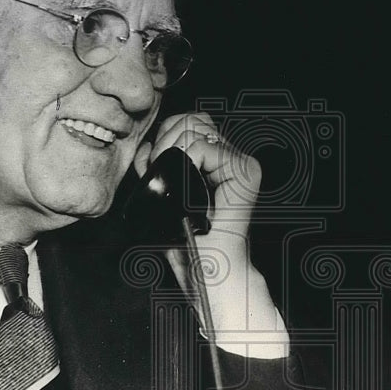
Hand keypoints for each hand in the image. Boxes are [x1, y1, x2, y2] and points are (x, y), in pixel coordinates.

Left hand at [134, 111, 260, 234]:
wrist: (208, 271)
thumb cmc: (188, 244)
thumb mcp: (162, 197)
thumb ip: (155, 169)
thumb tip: (145, 146)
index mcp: (215, 162)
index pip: (190, 122)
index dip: (165, 134)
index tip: (154, 162)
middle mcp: (231, 159)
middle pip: (193, 118)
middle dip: (166, 137)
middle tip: (158, 169)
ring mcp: (240, 164)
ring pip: (196, 127)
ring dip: (172, 148)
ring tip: (168, 176)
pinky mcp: (245, 172)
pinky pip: (203, 147)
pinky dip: (185, 159)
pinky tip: (183, 181)